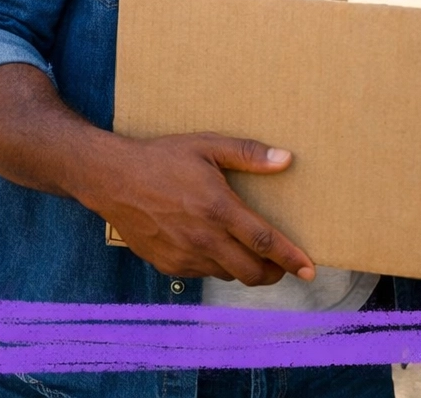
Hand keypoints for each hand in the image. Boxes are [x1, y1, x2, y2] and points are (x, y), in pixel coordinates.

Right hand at [79, 131, 315, 285]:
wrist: (111, 179)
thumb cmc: (161, 158)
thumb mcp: (207, 145)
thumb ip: (248, 154)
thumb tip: (286, 160)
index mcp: (218, 208)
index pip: (264, 242)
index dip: (291, 259)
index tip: (309, 269)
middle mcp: (203, 238)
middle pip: (251, 271)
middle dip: (274, 273)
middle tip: (283, 266)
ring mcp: (183, 255)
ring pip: (227, 275)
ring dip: (244, 269)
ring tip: (249, 253)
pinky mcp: (167, 265)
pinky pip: (202, 273)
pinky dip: (216, 266)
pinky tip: (214, 247)